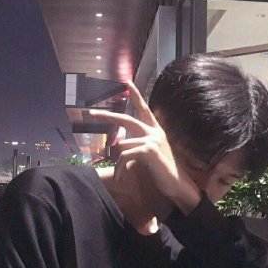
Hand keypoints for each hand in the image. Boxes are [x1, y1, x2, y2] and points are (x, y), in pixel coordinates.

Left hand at [89, 81, 200, 216]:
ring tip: (121, 176)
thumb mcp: (150, 154)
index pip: (144, 109)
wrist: (176, 184)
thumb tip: (122, 143)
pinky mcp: (149, 150)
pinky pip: (124, 155)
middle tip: (91, 113)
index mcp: (156, 130)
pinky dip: (120, 168)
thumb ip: (139, 145)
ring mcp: (152, 139)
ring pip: (121, 145)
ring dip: (118, 164)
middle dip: (107, 116)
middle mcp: (154, 132)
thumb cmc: (162, 171)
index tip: (127, 82)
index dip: (136, 95)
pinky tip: (122, 177)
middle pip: (126, 119)